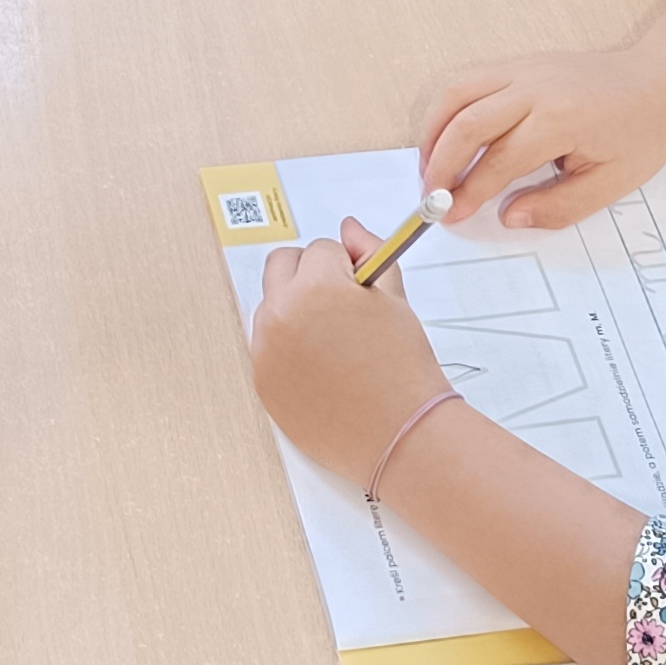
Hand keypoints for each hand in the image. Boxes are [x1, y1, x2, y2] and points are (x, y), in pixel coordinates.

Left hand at [249, 225, 460, 484]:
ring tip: (336, 341)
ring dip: (295, 310)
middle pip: (281, 266)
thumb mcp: (394, 300)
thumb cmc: (403, 369)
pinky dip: (288, 348)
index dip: (348, 265)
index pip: (322, 249)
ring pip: (272, 307)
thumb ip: (371, 252)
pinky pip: (267, 347)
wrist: (399, 435)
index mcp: (316, 286)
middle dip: (309, 274)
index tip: (361, 288)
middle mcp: (281, 314)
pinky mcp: (262, 381)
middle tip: (340, 302)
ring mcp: (266, 350)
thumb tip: (349, 229)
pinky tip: (322, 369)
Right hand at [416, 47, 665, 230]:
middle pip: (467, 123)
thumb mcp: (611, 183)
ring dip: (433, 133)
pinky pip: (468, 81)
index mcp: (560, 119)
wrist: (660, 82)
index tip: (451, 216)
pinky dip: (447, 111)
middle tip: (430, 199)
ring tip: (429, 170)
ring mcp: (523, 69)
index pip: (499, 160)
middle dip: (440, 165)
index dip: (469, 192)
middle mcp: (534, 88)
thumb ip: (558, 206)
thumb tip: (509, 217)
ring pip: (457, 94)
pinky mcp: (519, 63)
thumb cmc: (640, 132)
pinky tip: (445, 139)